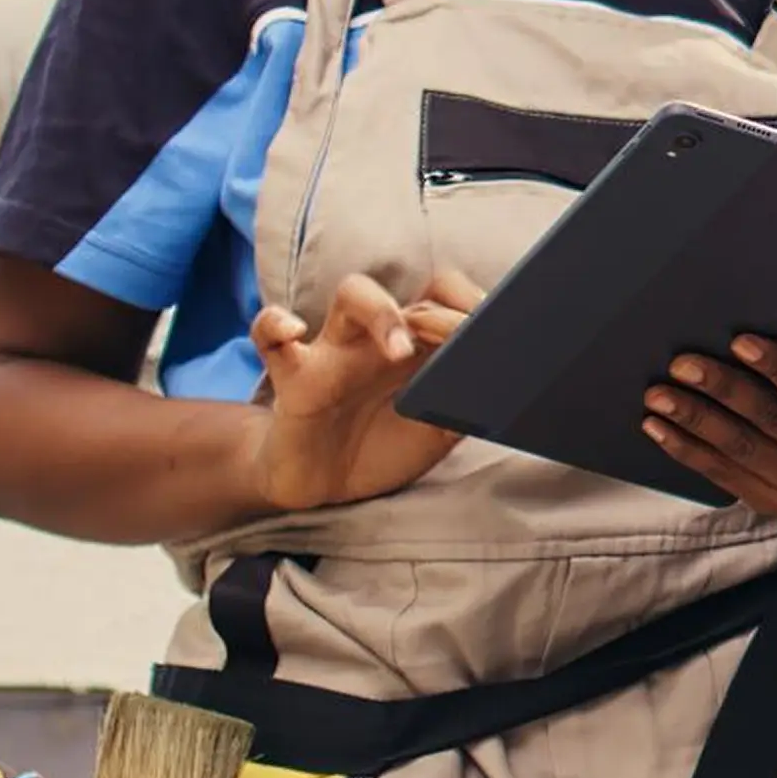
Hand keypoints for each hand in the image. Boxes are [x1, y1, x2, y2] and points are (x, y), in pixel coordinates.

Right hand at [245, 271, 481, 511]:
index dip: (471, 306)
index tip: (497, 328)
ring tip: (400, 348)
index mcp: (420, 346)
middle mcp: (380, 338)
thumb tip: (505, 380)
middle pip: (410, 290)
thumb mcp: (437, 430)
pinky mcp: (294, 376)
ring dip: (380, 311)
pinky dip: (276, 324)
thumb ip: (465, 401)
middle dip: (438, 313)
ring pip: (352, 294)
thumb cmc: (382, 447)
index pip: (446, 300)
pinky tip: (293, 332)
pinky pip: (271, 333)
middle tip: (457, 343)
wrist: (322, 486)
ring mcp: (336, 351)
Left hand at [641, 335, 776, 518]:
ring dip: (695, 421)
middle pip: (773, 422)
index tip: (739, 342)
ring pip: (741, 451)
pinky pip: (722, 475)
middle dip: (723, 391)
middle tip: (682, 364)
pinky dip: (687, 450)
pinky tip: (657, 427)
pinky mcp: (773, 505)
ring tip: (658, 394)